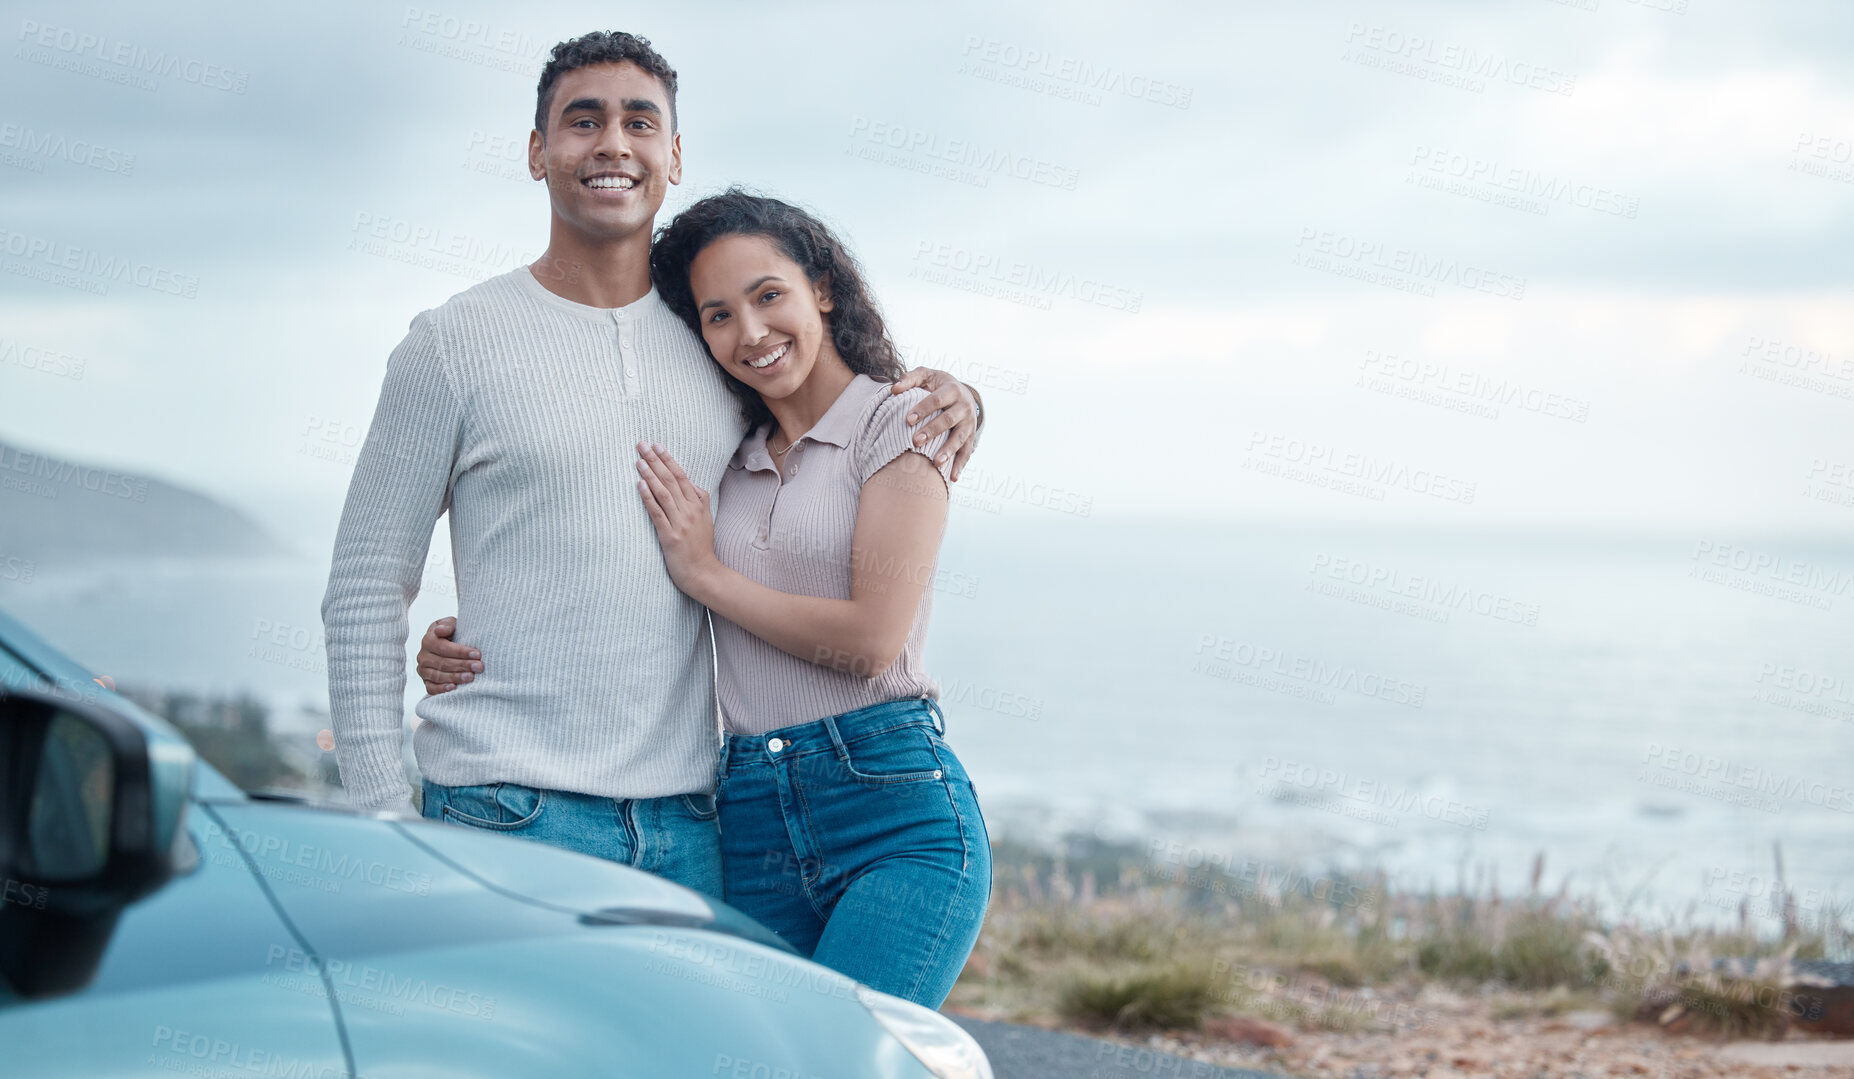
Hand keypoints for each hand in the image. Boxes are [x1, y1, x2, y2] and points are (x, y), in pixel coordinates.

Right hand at [415, 616, 480, 694]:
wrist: (450, 644)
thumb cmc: (453, 633)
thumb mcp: (452, 624)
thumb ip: (447, 625)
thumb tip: (440, 630)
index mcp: (428, 640)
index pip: (443, 647)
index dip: (460, 651)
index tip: (477, 654)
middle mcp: (423, 656)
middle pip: (442, 663)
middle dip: (462, 665)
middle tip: (479, 667)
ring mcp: (423, 670)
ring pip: (438, 676)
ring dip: (455, 677)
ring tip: (471, 677)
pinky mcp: (426, 682)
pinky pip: (431, 688)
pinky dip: (442, 689)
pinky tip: (454, 688)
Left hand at [635, 442, 718, 595]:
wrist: (703, 572)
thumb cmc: (701, 547)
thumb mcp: (706, 519)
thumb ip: (699, 500)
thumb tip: (690, 484)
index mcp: (699, 504)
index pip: (681, 476)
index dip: (668, 459)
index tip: (657, 445)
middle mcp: (690, 510)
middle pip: (671, 480)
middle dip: (655, 460)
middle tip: (642, 445)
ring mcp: (680, 523)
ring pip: (663, 493)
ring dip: (649, 475)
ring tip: (638, 461)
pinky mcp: (670, 536)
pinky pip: (657, 513)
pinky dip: (648, 497)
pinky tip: (640, 485)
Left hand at [889, 368, 981, 481]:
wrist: (964, 392)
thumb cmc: (937, 385)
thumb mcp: (926, 376)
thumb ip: (910, 379)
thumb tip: (893, 389)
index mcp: (952, 389)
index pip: (937, 400)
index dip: (923, 409)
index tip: (908, 420)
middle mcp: (964, 406)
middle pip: (949, 420)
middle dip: (933, 431)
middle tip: (915, 441)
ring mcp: (969, 423)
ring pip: (960, 438)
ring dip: (949, 450)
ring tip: (936, 462)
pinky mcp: (971, 437)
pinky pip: (967, 453)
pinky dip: (960, 466)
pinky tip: (952, 478)